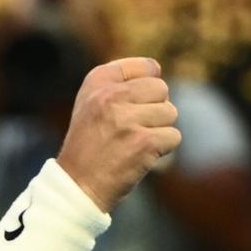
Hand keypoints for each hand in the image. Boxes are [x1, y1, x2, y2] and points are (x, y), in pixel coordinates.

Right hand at [57, 57, 180, 211]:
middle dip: (155, 110)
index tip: (132, 105)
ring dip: (159, 130)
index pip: (148, 66)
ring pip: (170, 113)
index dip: (148, 86)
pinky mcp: (143, 142)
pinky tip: (140, 156)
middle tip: (132, 129)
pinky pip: (173, 137)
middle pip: (161, 89)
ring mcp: (126, 119)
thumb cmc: (89, 144)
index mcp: (97, 81)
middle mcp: (110, 95)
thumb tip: (158, 70)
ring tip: (133, 143)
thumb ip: (119, 83)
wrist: (77, 185)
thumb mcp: (91, 103)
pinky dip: (162, 149)